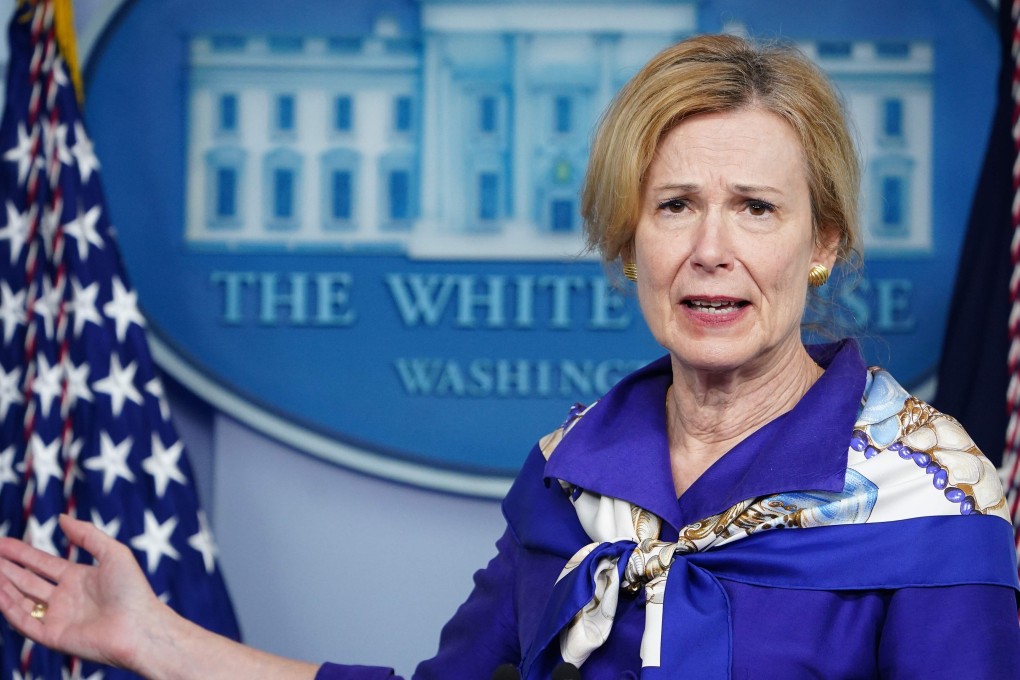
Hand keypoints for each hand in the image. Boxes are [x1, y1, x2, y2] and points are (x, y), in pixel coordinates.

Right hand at [0, 514, 167, 671]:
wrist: (139, 626)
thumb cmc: (133, 590)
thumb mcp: (113, 553)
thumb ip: (87, 535)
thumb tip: (62, 518)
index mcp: (80, 579)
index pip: (43, 564)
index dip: (22, 554)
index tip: (2, 542)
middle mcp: (66, 598)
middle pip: (28, 580)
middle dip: (8, 567)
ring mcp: (58, 617)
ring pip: (22, 599)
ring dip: (5, 584)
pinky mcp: (53, 636)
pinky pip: (24, 621)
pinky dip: (9, 606)